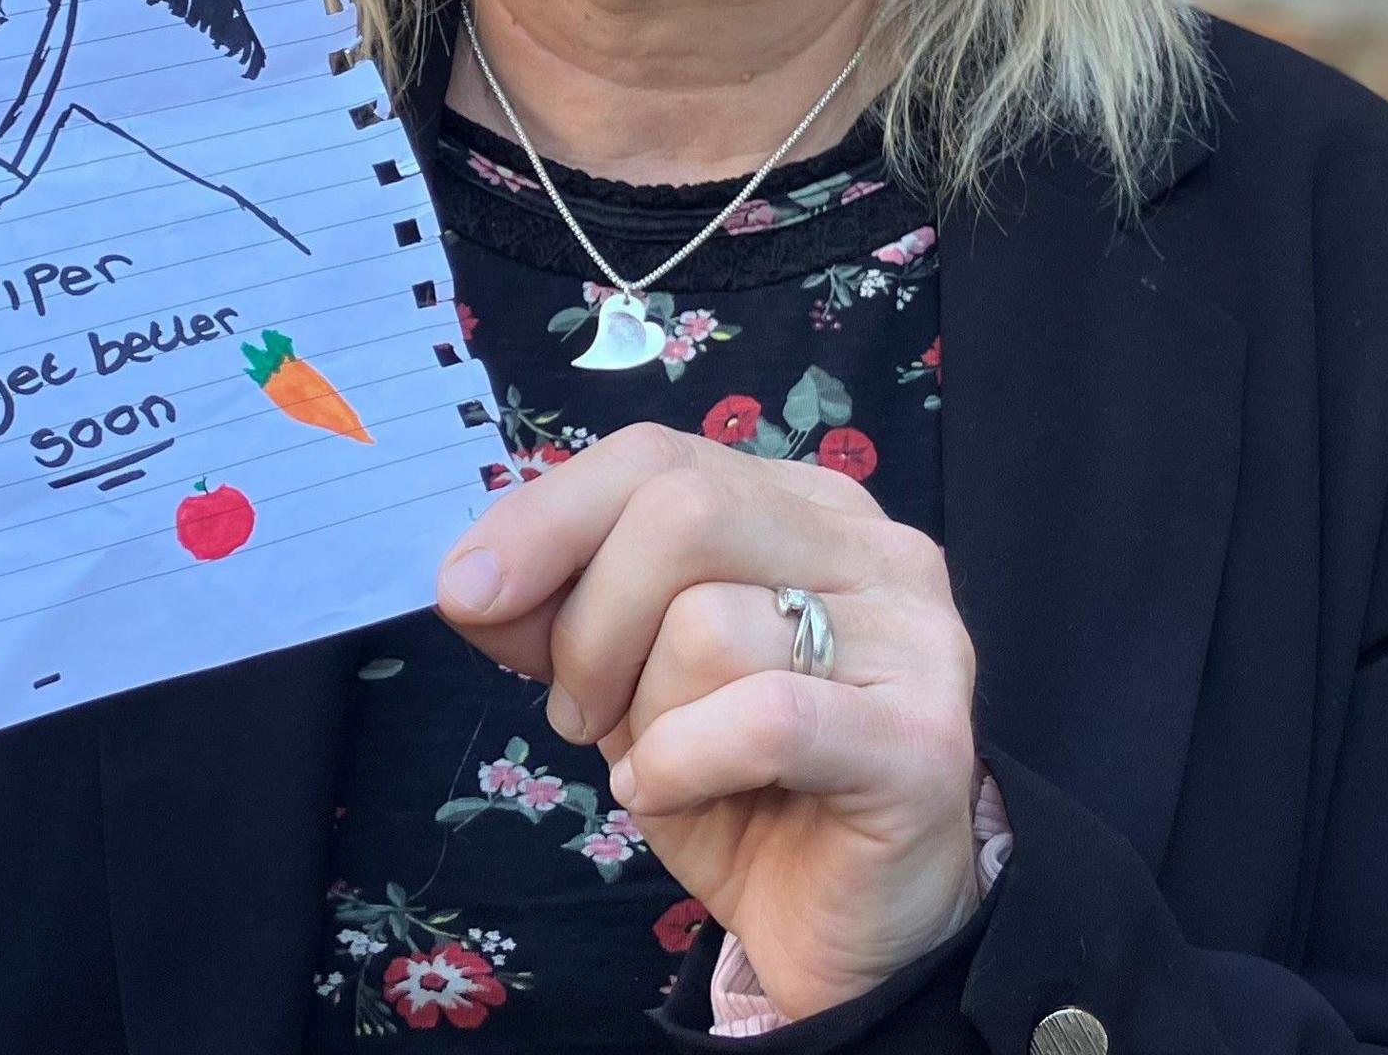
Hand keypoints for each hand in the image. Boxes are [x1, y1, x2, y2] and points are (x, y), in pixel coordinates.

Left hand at [436, 424, 984, 1018]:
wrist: (843, 930)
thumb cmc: (738, 789)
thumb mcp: (625, 683)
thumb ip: (560, 614)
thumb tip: (473, 583)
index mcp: (804, 508)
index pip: (659, 456)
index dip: (546, 516)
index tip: (465, 594)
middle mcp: (875, 549)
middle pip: (683, 512)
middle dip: (590, 623)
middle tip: (578, 714)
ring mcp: (915, 637)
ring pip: (711, 622)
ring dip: (646, 714)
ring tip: (661, 765)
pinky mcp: (923, 739)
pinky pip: (763, 718)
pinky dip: (683, 763)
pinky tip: (676, 793)